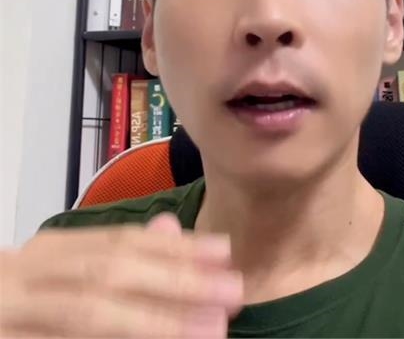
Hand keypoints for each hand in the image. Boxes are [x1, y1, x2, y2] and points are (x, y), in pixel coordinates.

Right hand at [0, 213, 243, 337]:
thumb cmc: (30, 306)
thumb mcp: (65, 271)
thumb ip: (115, 254)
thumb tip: (170, 224)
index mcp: (43, 256)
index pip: (116, 243)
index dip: (174, 248)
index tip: (225, 252)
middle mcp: (20, 283)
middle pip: (106, 276)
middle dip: (174, 282)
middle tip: (232, 293)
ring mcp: (10, 323)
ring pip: (89, 318)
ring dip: (156, 324)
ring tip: (211, 329)